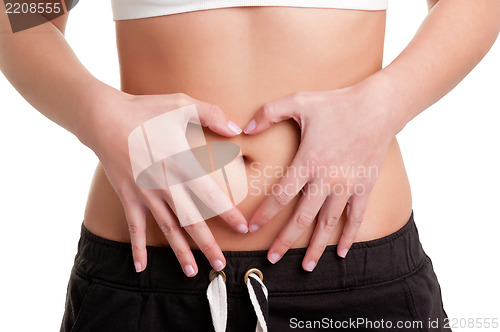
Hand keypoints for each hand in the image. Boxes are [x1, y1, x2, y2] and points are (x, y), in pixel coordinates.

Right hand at [82, 91, 247, 275]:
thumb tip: (236, 129)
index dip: (227, 214)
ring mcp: (145, 193)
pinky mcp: (128, 196)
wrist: (103, 117)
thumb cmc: (145, 110)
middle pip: (190, 220)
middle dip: (208, 244)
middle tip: (221, 264)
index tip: (242, 229)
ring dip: (180, 252)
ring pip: (167, 228)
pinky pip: (133, 226)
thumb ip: (211, 114)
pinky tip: (140, 267)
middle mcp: (165, 184)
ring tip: (193, 272)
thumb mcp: (181, 104)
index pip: (210, 195)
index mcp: (181, 163)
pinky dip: (137, 247)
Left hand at [243, 83, 396, 270]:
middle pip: (302, 218)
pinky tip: (341, 252)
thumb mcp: (299, 101)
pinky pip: (356, 217)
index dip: (265, 213)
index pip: (281, 195)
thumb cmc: (337, 103)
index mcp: (308, 161)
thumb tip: (244, 128)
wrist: (378, 106)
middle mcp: (327, 179)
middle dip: (286, 240)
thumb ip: (269, 112)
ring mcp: (348, 185)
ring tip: (307, 266)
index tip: (252, 227)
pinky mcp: (365, 186)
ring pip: (329, 223)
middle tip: (272, 258)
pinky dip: (349, 236)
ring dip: (317, 246)